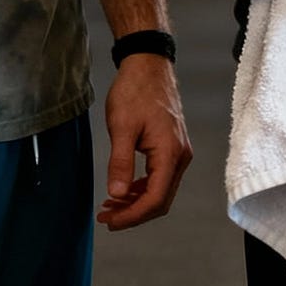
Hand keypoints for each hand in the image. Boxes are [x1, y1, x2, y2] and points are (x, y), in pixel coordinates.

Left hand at [96, 52, 192, 229]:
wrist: (147, 63)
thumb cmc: (135, 90)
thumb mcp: (122, 126)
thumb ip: (121, 163)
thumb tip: (117, 195)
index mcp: (170, 153)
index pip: (155, 199)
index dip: (131, 216)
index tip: (109, 221)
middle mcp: (180, 155)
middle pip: (160, 199)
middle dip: (133, 213)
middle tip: (106, 217)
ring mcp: (178, 150)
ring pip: (161, 190)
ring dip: (136, 201)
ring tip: (110, 206)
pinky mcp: (172, 145)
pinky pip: (160, 176)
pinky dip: (142, 187)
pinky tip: (124, 188)